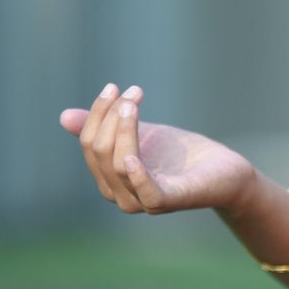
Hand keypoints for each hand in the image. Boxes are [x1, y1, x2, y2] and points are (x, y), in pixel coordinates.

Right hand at [60, 84, 255, 214]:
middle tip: (133, 92)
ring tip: (133, 102)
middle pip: (101, 153)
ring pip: (120, 166)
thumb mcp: (140, 133)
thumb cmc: (180, 154)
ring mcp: (146, 202)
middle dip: (111, 117)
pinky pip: (148, 194)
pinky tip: (131, 155)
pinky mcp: (173, 201)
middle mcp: (122, 196)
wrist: (225, 169)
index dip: (97, 114)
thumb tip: (63, 116)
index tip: (114, 87)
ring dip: (124, 130)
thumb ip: (107, 126)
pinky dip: (136, 175)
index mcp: (110, 179)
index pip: (90, 145)